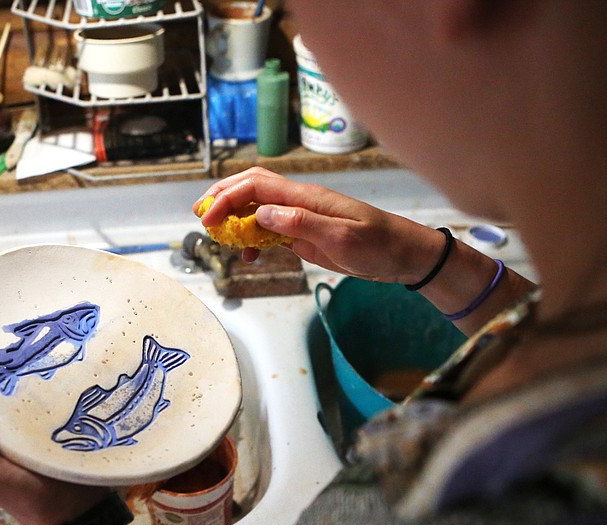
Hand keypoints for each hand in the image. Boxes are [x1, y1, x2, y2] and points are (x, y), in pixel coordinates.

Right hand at [195, 166, 446, 284]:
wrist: (404, 256)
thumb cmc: (379, 245)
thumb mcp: (342, 238)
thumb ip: (302, 224)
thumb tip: (263, 213)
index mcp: (306, 198)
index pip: (256, 186)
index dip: (227, 197)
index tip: (209, 218)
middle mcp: (299, 202)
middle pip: (252, 187)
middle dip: (223, 197)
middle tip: (202, 218)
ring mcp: (300, 217)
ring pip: (257, 209)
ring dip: (235, 219)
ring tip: (220, 239)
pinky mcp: (305, 234)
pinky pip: (270, 230)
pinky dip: (253, 239)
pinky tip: (250, 256)